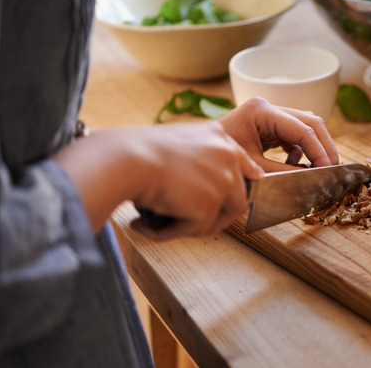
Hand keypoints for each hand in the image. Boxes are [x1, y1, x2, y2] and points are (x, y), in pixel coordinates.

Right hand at [54, 121, 262, 240]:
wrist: (124, 159)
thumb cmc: (136, 151)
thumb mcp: (175, 145)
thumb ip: (194, 161)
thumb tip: (196, 191)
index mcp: (218, 137)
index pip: (245, 166)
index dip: (239, 186)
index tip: (229, 199)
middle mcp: (227, 157)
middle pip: (237, 198)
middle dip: (213, 216)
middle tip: (184, 223)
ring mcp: (222, 181)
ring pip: (219, 218)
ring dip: (194, 226)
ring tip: (163, 226)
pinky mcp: (209, 205)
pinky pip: (194, 229)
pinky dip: (169, 233)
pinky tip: (144, 226)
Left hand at [218, 97, 338, 171]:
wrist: (199, 161)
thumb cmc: (220, 162)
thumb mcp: (254, 169)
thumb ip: (285, 172)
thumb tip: (314, 178)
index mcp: (260, 111)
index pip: (302, 129)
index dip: (319, 150)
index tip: (329, 170)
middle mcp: (266, 107)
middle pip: (310, 122)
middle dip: (324, 146)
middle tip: (333, 169)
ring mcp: (268, 114)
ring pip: (305, 126)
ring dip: (315, 147)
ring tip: (319, 169)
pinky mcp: (268, 125)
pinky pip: (294, 134)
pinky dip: (301, 150)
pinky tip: (295, 165)